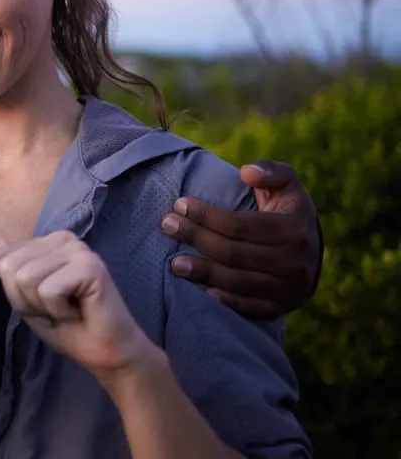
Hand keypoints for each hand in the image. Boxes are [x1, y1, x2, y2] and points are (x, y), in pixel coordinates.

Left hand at [0, 230, 157, 384]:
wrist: (107, 354)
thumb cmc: (69, 328)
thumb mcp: (27, 299)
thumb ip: (8, 268)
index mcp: (47, 244)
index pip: (1, 254)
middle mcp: (62, 239)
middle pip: (8, 267)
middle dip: (23, 301)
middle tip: (53, 312)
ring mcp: (77, 250)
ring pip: (24, 278)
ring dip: (40, 307)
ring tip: (66, 311)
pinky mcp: (89, 265)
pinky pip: (47, 290)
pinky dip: (57, 311)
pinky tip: (77, 312)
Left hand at [160, 160, 321, 318]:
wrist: (312, 252)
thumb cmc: (288, 211)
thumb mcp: (287, 185)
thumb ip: (271, 172)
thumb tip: (246, 172)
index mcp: (293, 229)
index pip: (240, 225)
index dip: (207, 215)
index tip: (180, 204)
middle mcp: (294, 262)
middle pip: (233, 253)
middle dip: (196, 238)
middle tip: (167, 225)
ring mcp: (288, 288)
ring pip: (237, 281)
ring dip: (203, 272)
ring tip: (173, 263)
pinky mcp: (281, 307)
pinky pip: (250, 307)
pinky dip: (226, 301)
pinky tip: (203, 293)